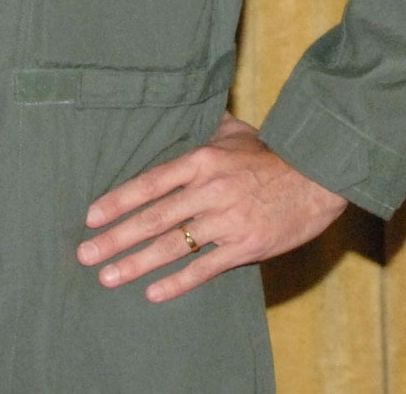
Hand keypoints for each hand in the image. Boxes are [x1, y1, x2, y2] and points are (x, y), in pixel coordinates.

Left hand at [78, 113, 347, 302]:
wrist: (320, 177)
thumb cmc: (274, 155)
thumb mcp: (239, 132)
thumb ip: (206, 128)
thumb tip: (181, 111)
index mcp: (205, 159)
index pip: (152, 181)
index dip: (119, 200)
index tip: (91, 217)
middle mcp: (212, 189)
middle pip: (155, 218)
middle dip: (116, 238)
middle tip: (85, 254)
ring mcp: (229, 220)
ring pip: (174, 245)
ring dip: (137, 263)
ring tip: (108, 277)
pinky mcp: (247, 245)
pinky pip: (205, 267)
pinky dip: (178, 282)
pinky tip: (154, 293)